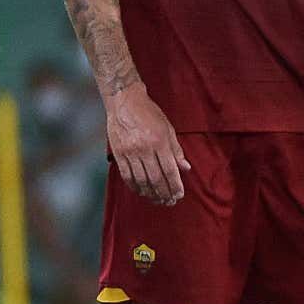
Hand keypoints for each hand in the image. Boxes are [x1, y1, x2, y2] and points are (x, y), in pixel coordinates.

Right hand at [104, 85, 189, 205]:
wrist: (125, 101)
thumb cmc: (150, 114)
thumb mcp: (168, 128)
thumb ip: (176, 150)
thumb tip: (185, 169)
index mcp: (159, 142)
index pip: (169, 170)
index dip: (175, 185)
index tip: (179, 195)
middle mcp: (144, 148)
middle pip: (155, 178)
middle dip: (164, 193)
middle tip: (169, 202)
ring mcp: (129, 152)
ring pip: (141, 180)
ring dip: (150, 193)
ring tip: (157, 200)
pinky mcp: (118, 153)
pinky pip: (126, 175)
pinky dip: (135, 186)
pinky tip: (142, 192)